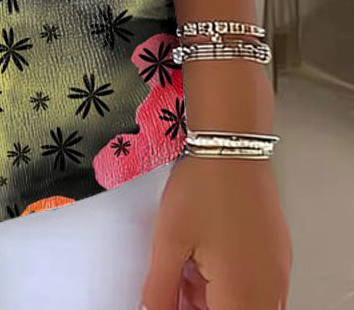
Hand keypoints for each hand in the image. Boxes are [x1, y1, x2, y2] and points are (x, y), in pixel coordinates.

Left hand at [140, 153, 291, 309]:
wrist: (231, 144)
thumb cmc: (203, 186)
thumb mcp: (169, 241)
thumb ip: (160, 290)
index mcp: (242, 294)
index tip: (173, 300)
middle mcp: (269, 289)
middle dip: (203, 306)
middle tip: (179, 281)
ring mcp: (278, 271)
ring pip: (246, 303)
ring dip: (217, 296)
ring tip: (190, 262)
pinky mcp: (279, 254)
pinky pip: (258, 285)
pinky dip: (232, 280)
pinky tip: (209, 253)